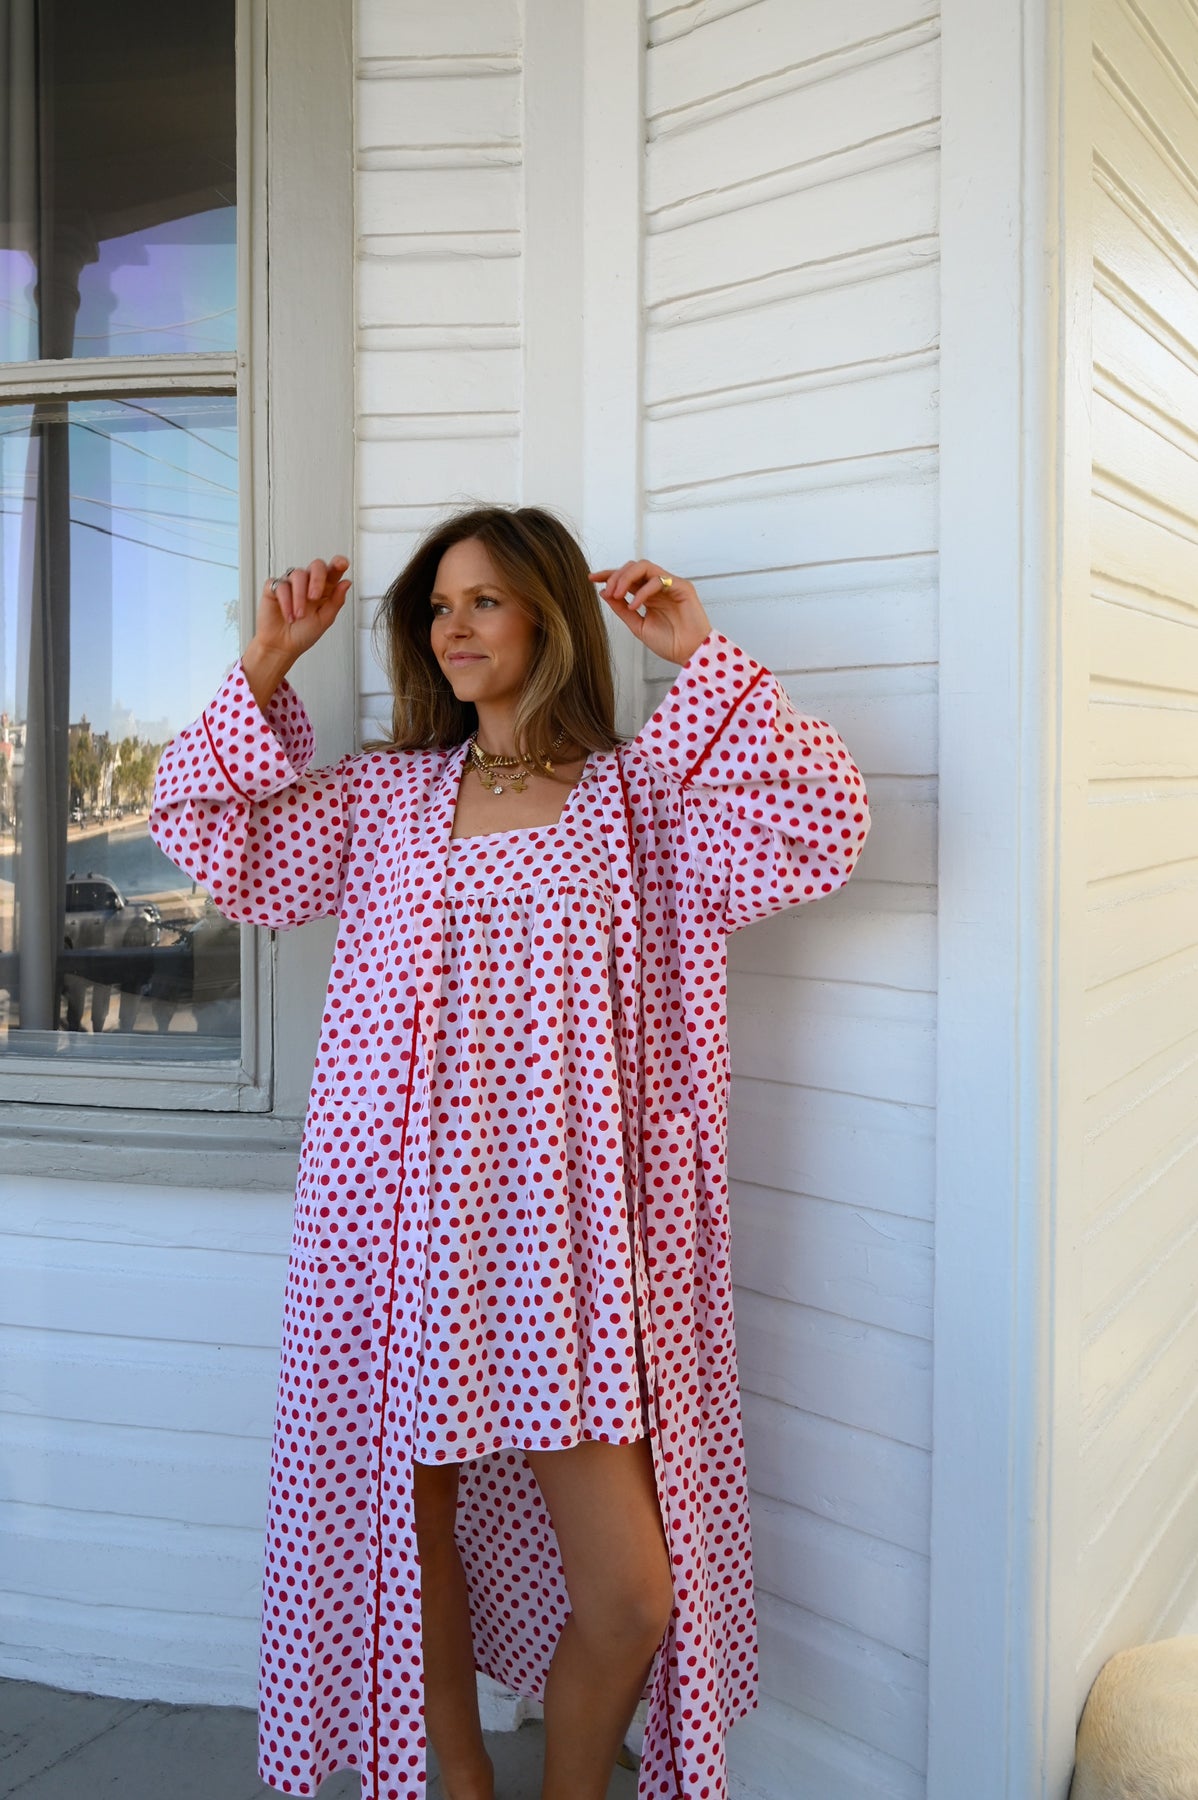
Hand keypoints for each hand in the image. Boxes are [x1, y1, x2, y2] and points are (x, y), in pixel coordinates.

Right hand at [243, 555, 351, 709]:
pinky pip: (281, 585)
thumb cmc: (303, 634)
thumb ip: (336, 601)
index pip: (332, 571)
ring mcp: (291, 584)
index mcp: (324, 590)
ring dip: (299, 597)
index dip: (338, 564)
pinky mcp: (274, 588)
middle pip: (316, 566)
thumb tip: (346, 583)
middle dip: (317, 579)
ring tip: (299, 616)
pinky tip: (288, 615)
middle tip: (314, 597)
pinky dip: (285, 601)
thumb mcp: (324, 620)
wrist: (282, 646)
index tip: (342, 564)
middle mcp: (308, 584)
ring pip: (297, 574)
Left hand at [589, 561, 710, 666]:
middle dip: (616, 576)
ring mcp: (670, 584)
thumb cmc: (669, 643)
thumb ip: (622, 609)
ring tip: (617, 594)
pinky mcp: (682, 586)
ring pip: (644, 567)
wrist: (690, 654)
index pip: (626, 578)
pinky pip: (657, 580)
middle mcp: (658, 587)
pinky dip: (642, 591)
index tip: (591, 578)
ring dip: (626, 578)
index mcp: (648, 595)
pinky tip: (634, 605)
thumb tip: (604, 593)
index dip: (608, 575)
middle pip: (633, 567)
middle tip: (607, 591)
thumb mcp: (637, 625)